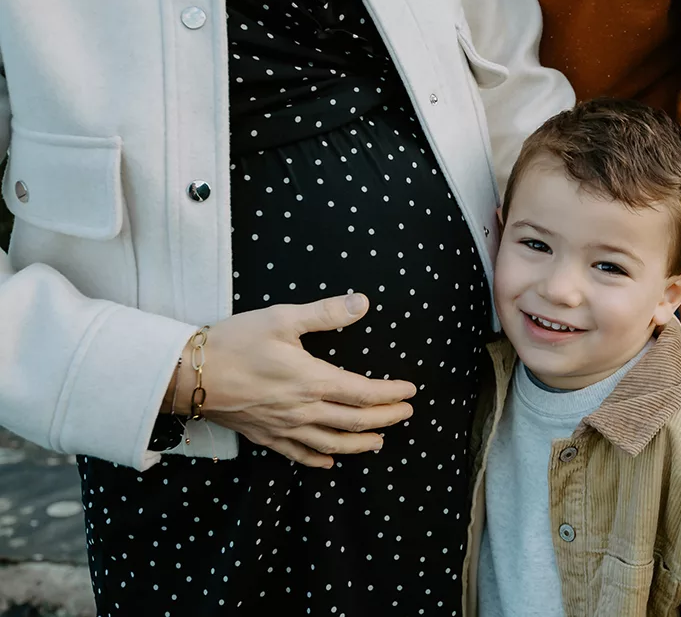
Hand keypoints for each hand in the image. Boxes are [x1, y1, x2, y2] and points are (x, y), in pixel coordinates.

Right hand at [169, 293, 414, 467]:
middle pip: (356, 422)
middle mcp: (304, 410)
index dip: (391, 394)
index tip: (410, 391)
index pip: (365, 393)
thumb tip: (363, 303)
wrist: (187, 375)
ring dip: (361, 444)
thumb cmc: (234, 342)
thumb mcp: (281, 319)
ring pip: (333, 444)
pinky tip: (331, 461)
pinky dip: (320, 459)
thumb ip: (325, 313)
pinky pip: (299, 455)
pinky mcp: (265, 436)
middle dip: (386, 419)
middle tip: (406, 414)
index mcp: (313, 380)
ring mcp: (284, 428)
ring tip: (380, 442)